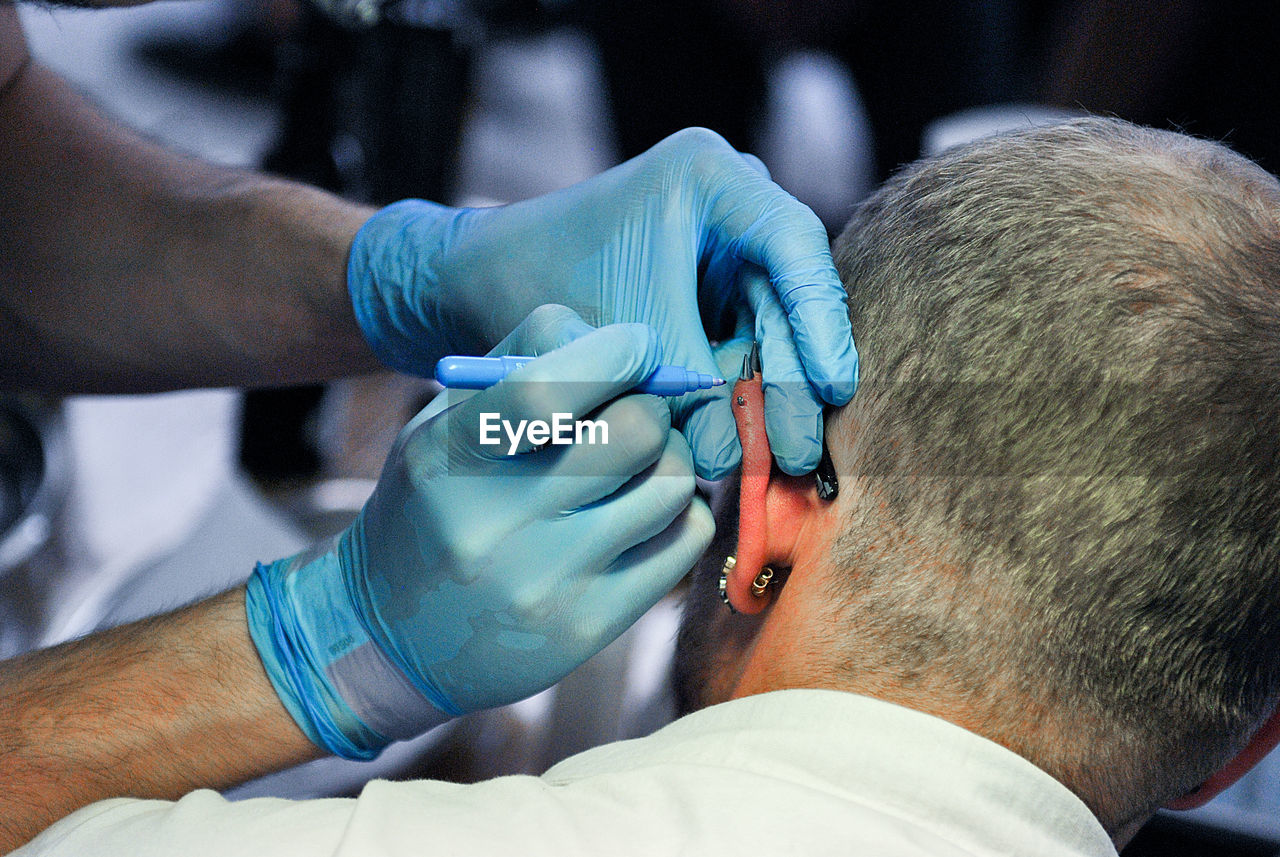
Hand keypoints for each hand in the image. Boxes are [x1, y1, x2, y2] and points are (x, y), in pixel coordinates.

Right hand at [247, 306, 713, 758]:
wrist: (395, 637)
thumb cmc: (435, 506)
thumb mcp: (444, 424)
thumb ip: (523, 365)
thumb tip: (629, 343)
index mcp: (447, 458)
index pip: (545, 391)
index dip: (614, 354)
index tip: (638, 345)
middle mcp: (494, 524)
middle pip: (634, 431)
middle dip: (653, 405)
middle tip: (640, 409)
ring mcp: (545, 582)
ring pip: (671, 484)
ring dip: (672, 458)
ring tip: (640, 462)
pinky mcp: (589, 626)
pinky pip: (683, 540)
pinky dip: (679, 511)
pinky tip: (643, 512)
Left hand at [347, 127, 857, 476]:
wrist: (475, 286)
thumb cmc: (540, 289)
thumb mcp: (623, 337)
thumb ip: (687, 394)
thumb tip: (731, 461)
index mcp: (707, 176)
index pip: (792, 246)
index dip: (818, 322)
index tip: (834, 385)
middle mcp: (728, 203)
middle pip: (788, 295)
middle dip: (793, 378)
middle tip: (801, 450)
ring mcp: (723, 245)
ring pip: (770, 328)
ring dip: (771, 396)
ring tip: (780, 462)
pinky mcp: (710, 291)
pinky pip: (743, 343)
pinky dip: (743, 392)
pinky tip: (752, 444)